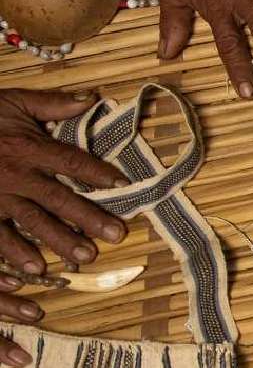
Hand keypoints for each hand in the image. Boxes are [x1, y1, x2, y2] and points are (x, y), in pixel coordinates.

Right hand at [0, 89, 127, 367]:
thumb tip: (90, 99)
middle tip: (116, 234)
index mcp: (28, 146)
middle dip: (89, 217)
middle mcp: (17, 173)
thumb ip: (52, 104)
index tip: (123, 186)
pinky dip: (15, 253)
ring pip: (34, 221)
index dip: (99, 173)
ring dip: (60, 240)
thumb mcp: (14, 102)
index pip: (71, 160)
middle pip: (59, 197)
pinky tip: (35, 268)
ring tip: (86, 256)